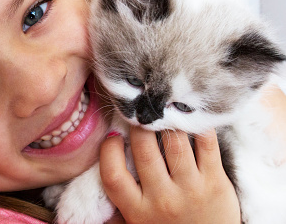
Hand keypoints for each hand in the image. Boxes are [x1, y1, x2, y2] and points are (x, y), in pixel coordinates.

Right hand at [99, 126, 240, 223]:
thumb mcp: (138, 220)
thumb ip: (123, 195)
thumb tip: (108, 153)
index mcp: (137, 210)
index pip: (113, 174)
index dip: (109, 149)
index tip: (114, 136)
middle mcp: (162, 200)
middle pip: (144, 150)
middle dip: (141, 125)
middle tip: (143, 114)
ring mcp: (190, 190)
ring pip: (175, 141)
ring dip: (169, 121)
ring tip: (166, 111)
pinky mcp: (215, 182)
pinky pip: (206, 143)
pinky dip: (199, 125)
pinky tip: (192, 117)